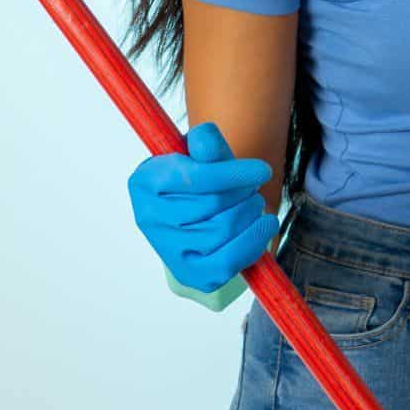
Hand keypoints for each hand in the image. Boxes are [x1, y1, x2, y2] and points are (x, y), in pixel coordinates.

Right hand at [128, 121, 278, 292]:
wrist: (195, 216)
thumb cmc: (199, 180)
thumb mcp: (200, 154)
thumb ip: (206, 144)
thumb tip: (206, 136)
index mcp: (146, 182)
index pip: (195, 178)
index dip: (234, 173)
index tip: (263, 170)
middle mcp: (149, 218)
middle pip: (212, 206)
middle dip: (244, 194)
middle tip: (253, 189)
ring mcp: (166, 250)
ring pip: (222, 231)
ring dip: (251, 215)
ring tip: (254, 205)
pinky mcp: (188, 273)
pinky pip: (226, 262)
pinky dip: (253, 242)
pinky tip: (263, 226)